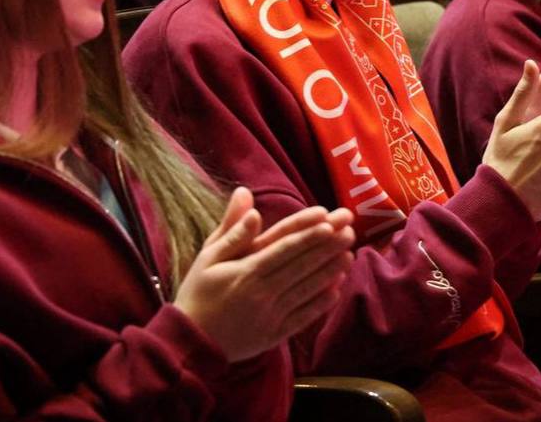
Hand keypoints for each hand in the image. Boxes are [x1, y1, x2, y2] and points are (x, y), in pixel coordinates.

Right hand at [174, 188, 354, 361]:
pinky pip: (304, 316)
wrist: (190, 344)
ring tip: (349, 253)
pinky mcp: (275, 334)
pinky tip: (336, 288)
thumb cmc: (197, 294)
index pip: (285, 247)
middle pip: (302, 264)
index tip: (328, 218)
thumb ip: (231, 228)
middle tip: (350, 228)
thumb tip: (246, 196)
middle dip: (328, 245)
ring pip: (307, 289)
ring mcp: (271, 314)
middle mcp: (262, 291)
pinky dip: (321, 302)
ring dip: (330, 270)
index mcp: (246, 270)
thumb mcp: (207, 257)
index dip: (309, 232)